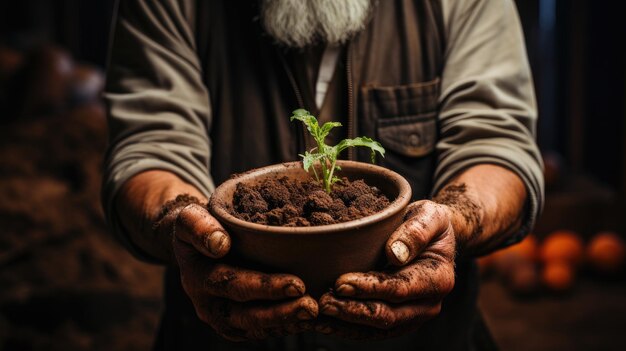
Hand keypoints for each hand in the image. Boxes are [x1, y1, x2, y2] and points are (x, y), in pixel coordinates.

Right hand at [168, 203, 318, 340]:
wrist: (194, 244)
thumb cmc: (197, 227)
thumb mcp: (189, 218)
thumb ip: (198, 226)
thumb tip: (220, 243)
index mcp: (198, 277)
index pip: (232, 284)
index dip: (265, 287)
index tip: (297, 284)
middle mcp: (207, 304)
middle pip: (245, 315)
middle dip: (281, 313)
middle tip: (311, 306)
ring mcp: (222, 317)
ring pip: (255, 328)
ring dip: (286, 323)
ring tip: (313, 315)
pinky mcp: (236, 323)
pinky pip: (259, 330)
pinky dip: (283, 327)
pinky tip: (305, 319)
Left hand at [316, 201, 455, 338]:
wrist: (433, 238)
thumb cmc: (430, 223)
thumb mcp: (430, 216)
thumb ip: (416, 231)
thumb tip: (395, 253)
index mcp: (438, 278)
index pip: (399, 288)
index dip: (368, 288)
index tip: (340, 283)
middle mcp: (428, 304)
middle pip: (386, 315)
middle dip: (351, 311)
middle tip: (323, 302)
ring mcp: (413, 316)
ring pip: (376, 329)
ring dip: (344, 324)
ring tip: (317, 315)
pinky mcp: (398, 321)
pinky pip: (371, 331)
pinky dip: (346, 328)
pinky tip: (323, 322)